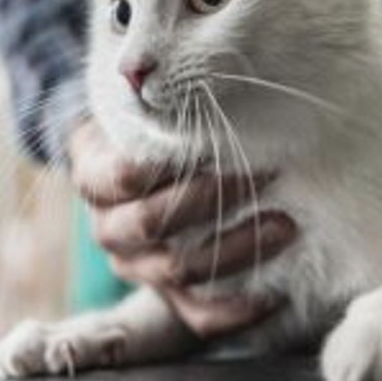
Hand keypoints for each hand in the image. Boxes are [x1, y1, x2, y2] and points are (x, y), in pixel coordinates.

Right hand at [67, 118, 297, 336]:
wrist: (130, 173)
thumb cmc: (146, 132)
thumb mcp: (136, 110)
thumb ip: (152, 98)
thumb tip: (179, 64)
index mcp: (95, 179)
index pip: (125, 176)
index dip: (173, 163)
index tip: (223, 139)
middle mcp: (109, 229)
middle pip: (151, 222)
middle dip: (212, 199)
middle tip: (266, 174)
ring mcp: (135, 267)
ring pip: (178, 271)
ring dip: (237, 249)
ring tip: (286, 225)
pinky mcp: (164, 296)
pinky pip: (196, 316)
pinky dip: (236, 311)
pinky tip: (275, 294)